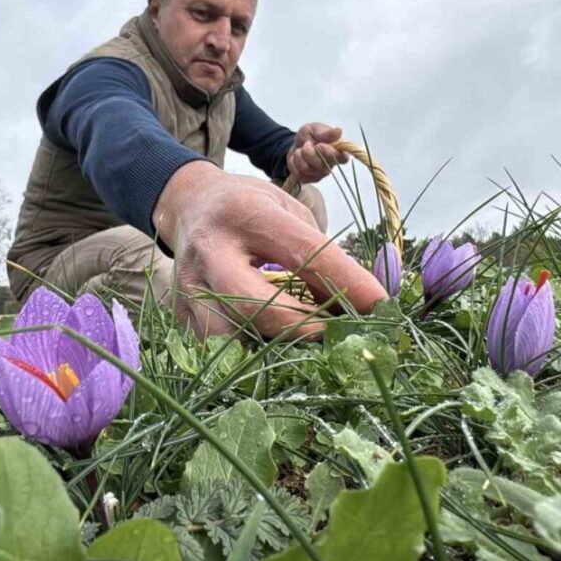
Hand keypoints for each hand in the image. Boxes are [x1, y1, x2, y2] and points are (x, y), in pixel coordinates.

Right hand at [153, 161, 386, 338]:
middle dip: (305, 326)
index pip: (306, 255)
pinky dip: (250, 355)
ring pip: (233, 341)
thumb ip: (319, 254)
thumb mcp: (288, 211)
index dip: (348, 283)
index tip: (381, 304)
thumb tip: (359, 305)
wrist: (190, 205)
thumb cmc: (251, 208)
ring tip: (300, 342)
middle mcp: (210, 251)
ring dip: (273, 348)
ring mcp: (188, 288)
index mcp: (245, 215)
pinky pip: (219, 351)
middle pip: (259, 308)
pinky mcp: (180, 316)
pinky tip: (271, 347)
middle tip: (335, 332)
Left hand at [287, 123, 349, 184]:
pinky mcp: (309, 179)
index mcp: (336, 151)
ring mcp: (320, 174)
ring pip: (307, 169)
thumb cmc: (309, 136)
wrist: (295, 144)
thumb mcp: (315, 129)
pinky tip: (297, 158)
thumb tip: (339, 131)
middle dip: (309, 152)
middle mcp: (330, 165)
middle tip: (307, 143)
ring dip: (299, 156)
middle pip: (321, 164)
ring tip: (300, 150)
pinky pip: (299, 174)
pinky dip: (294, 164)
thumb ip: (325, 132)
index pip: (343, 158)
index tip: (324, 146)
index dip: (335, 155)